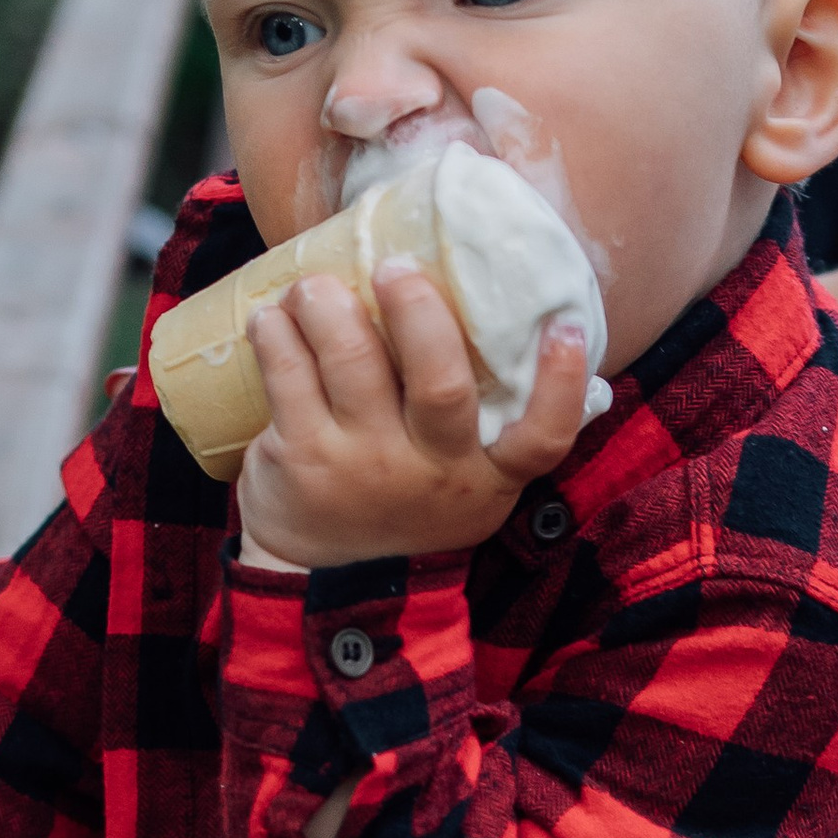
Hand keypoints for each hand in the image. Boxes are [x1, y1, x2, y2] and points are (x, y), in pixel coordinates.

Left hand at [233, 268, 593, 571]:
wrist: (320, 569)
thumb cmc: (405, 495)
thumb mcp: (465, 478)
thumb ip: (492, 419)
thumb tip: (538, 317)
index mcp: (487, 475)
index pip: (543, 440)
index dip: (561, 382)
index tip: (565, 325)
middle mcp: (431, 472)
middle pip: (441, 385)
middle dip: (419, 312)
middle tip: (395, 268)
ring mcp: (364, 466)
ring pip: (352, 361)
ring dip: (329, 305)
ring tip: (316, 286)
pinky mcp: (302, 457)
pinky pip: (288, 375)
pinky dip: (277, 333)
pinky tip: (273, 317)